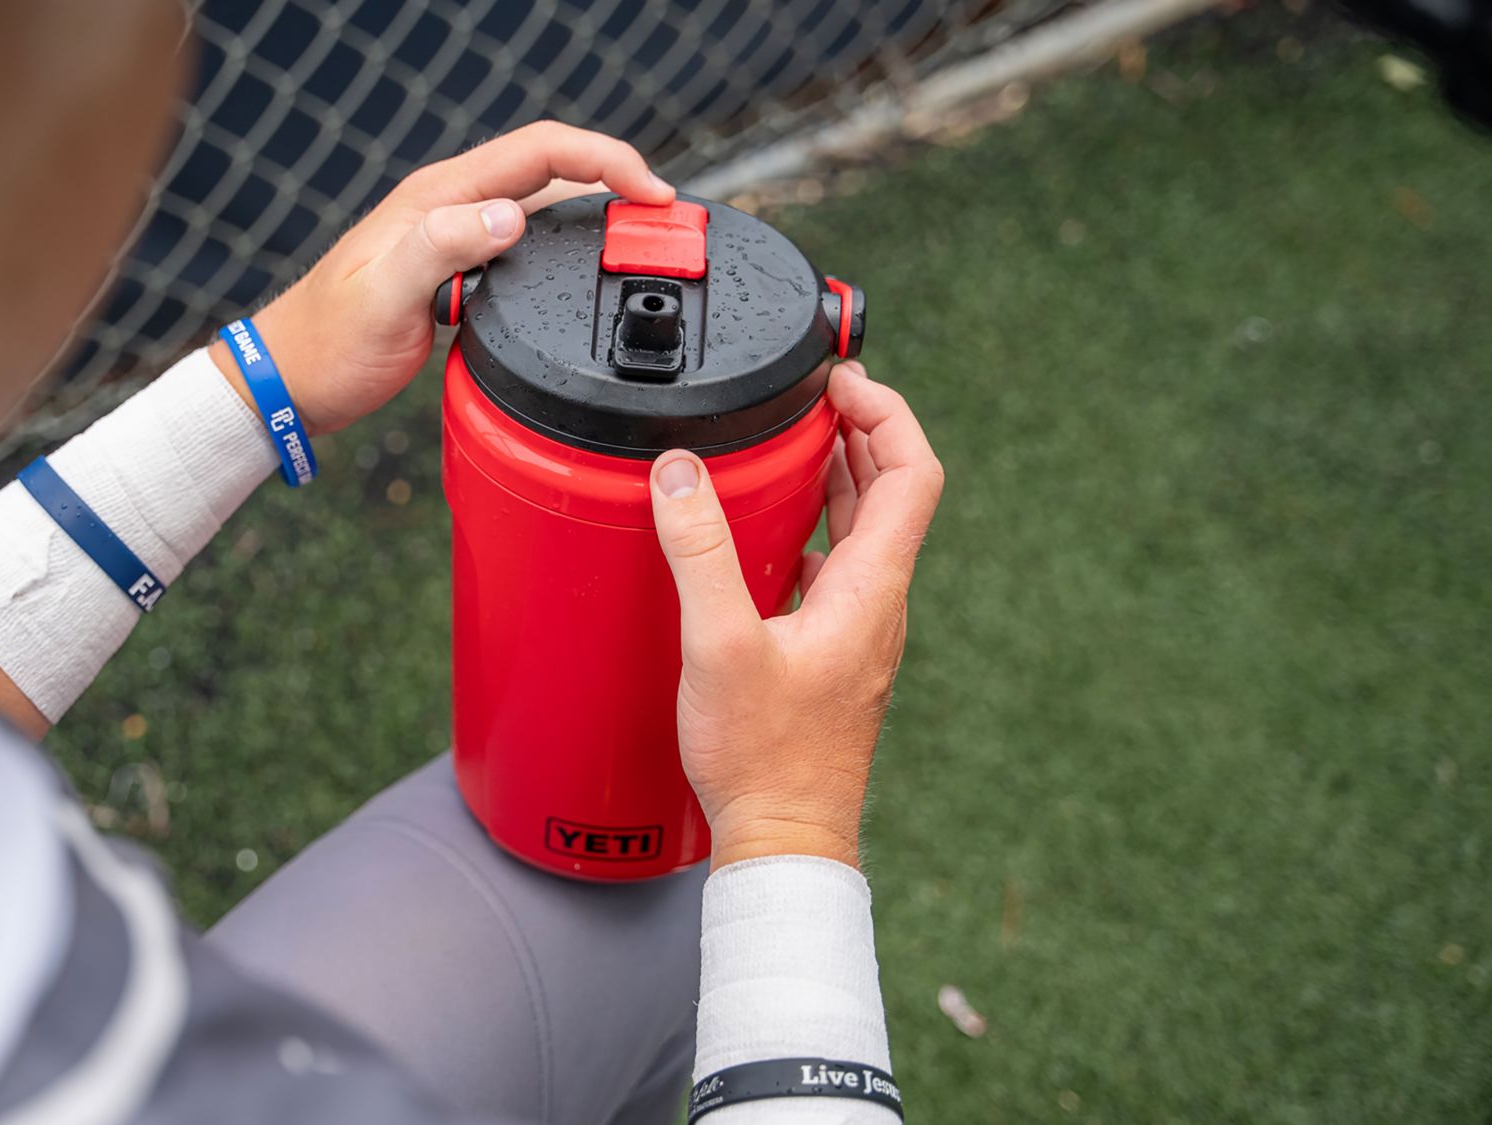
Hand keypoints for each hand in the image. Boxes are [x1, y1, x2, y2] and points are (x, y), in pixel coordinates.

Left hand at [209, 121, 673, 433]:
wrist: (290, 381)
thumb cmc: (327, 343)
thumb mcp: (384, 297)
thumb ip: (442, 249)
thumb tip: (509, 217)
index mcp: (439, 198)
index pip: (540, 150)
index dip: (604, 158)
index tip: (652, 191)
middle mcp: (451, 207)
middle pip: (551, 170)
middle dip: (615, 180)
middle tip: (666, 221)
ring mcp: (454, 239)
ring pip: (542, 208)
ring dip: (595, 213)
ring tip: (642, 241)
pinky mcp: (456, 274)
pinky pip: (524, 247)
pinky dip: (565, 251)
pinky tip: (584, 277)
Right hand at [648, 362, 943, 870]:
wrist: (785, 840)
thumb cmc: (766, 760)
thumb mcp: (719, 646)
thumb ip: (701, 554)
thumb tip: (682, 472)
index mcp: (872, 590)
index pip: (914, 473)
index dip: (888, 413)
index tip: (842, 382)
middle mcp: (877, 605)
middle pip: (889, 493)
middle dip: (853, 432)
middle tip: (808, 397)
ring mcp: (858, 631)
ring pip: (861, 532)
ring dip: (832, 480)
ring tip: (784, 445)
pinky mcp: (831, 655)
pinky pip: (833, 570)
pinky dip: (808, 531)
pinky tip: (758, 538)